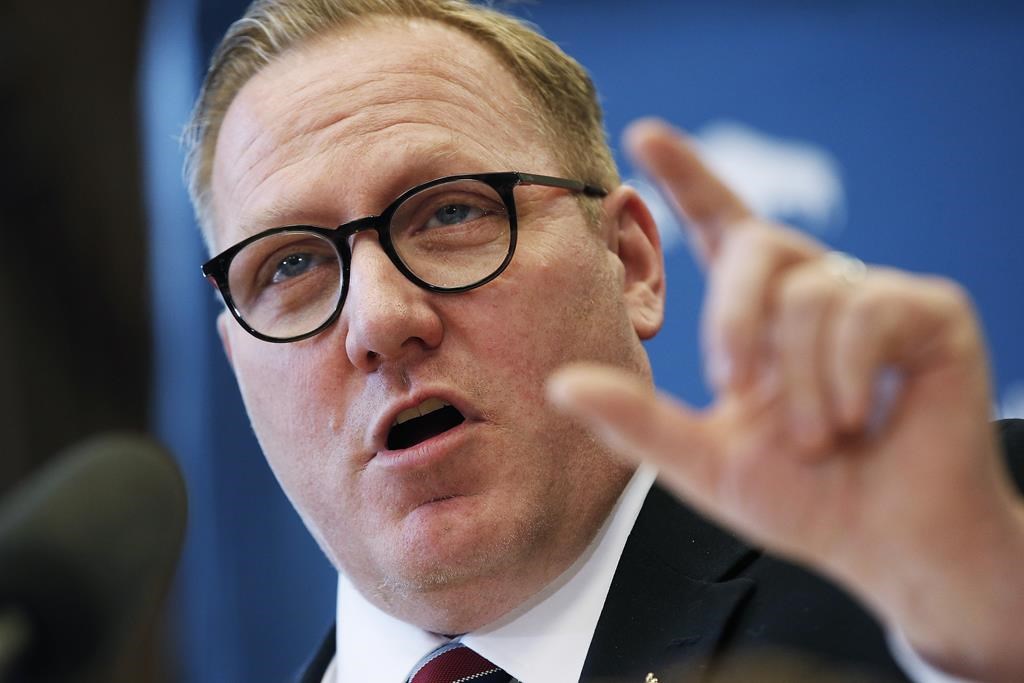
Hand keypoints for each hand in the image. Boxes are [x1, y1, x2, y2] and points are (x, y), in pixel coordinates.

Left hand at [549, 119, 1023, 680]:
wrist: (885, 543)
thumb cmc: (803, 501)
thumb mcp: (704, 463)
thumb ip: (636, 422)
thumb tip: (560, 383)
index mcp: (762, 315)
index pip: (722, 226)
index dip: (688, 177)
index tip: (644, 133)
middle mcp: (816, 289)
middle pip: (760, 243)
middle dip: (734, 318)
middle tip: (736, 388)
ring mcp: (874, 296)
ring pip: (810, 292)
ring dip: (800, 381)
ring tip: (817, 437)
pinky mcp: (930, 311)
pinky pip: (866, 310)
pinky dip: (845, 375)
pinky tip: (854, 420)